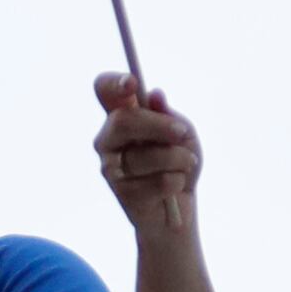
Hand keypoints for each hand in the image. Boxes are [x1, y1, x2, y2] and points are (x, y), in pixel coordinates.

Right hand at [94, 71, 203, 230]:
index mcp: (120, 116)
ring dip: (179, 158)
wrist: (177, 208)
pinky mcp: (123, 195)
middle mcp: (107, 140)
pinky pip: (159, 181)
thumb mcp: (182, 132)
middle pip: (122, 122)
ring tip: (187, 164)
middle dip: (158, 126)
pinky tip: (176, 186)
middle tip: (182, 131)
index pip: (104, 90)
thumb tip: (156, 95)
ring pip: (147, 155)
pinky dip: (178, 180)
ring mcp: (110, 169)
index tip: (133, 83)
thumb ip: (168, 115)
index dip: (113, 83)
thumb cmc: (178, 161)